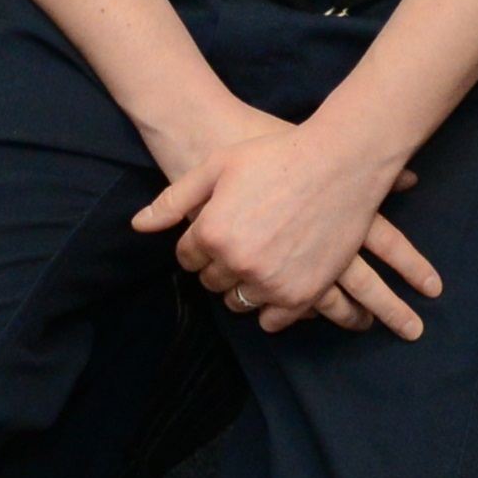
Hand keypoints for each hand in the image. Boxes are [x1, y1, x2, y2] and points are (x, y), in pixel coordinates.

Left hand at [136, 102, 437, 340]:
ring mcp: (271, 283)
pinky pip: (272, 321)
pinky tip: (275, 283)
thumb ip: (173, 199)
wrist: (339, 164)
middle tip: (240, 241)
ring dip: (242, 286)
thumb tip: (138, 226)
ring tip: (257, 260)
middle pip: (211, 281)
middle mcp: (238, 263)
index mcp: (212, 232)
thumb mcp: (217, 166)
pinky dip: (269, 308)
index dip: (199, 243)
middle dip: (218, 264)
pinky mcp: (302, 296)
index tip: (217, 229)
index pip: (187, 257)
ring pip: (238, 302)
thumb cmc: (275, 157)